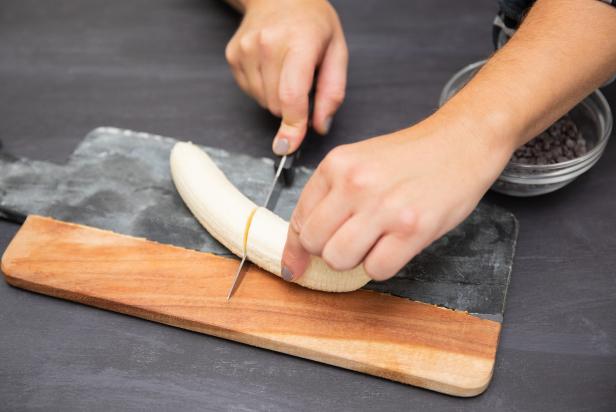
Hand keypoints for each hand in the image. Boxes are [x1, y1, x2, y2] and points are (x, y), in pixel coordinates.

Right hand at [225, 0, 347, 153]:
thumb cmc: (312, 23)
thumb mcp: (336, 51)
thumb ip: (332, 92)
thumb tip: (320, 127)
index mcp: (299, 42)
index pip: (292, 96)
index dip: (293, 126)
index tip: (288, 147)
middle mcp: (267, 45)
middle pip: (278, 104)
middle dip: (293, 106)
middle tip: (302, 81)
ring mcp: (246, 50)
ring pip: (263, 102)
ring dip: (277, 97)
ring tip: (286, 69)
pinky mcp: (233, 56)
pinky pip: (250, 92)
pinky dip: (263, 88)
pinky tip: (271, 67)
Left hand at [280, 113, 512, 281]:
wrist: (461, 142)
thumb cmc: (410, 157)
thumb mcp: (359, 163)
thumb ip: (328, 198)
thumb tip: (298, 250)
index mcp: (336, 165)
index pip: (298, 220)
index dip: (297, 247)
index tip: (297, 264)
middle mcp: (354, 184)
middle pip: (314, 243)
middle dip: (328, 252)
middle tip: (351, 242)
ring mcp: (383, 206)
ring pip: (339, 260)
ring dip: (354, 260)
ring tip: (375, 242)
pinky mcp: (412, 228)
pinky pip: (376, 269)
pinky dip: (382, 265)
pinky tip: (395, 245)